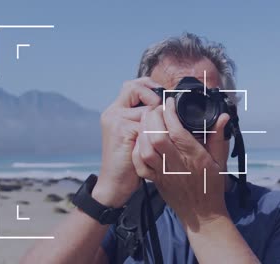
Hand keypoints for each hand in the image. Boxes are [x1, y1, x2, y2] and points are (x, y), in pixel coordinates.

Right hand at [92, 77, 160, 207]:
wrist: (115, 184)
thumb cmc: (130, 163)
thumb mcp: (137, 137)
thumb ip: (145, 120)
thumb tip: (166, 107)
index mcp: (116, 111)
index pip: (133, 86)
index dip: (149, 87)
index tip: (163, 97)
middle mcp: (113, 112)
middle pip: (136, 88)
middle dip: (154, 97)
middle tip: (164, 110)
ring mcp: (116, 120)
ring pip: (147, 107)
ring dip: (158, 119)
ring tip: (160, 134)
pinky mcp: (121, 129)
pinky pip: (147, 123)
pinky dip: (155, 132)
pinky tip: (156, 144)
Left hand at [132, 97, 230, 230]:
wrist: (202, 215)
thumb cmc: (212, 185)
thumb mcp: (220, 160)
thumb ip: (219, 137)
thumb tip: (223, 117)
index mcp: (194, 157)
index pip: (176, 130)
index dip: (170, 113)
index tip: (170, 102)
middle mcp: (176, 164)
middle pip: (157, 137)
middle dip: (154, 117)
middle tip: (157, 108)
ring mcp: (163, 173)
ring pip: (146, 149)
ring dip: (144, 131)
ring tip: (148, 119)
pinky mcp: (154, 180)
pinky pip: (139, 165)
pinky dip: (137, 149)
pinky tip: (141, 139)